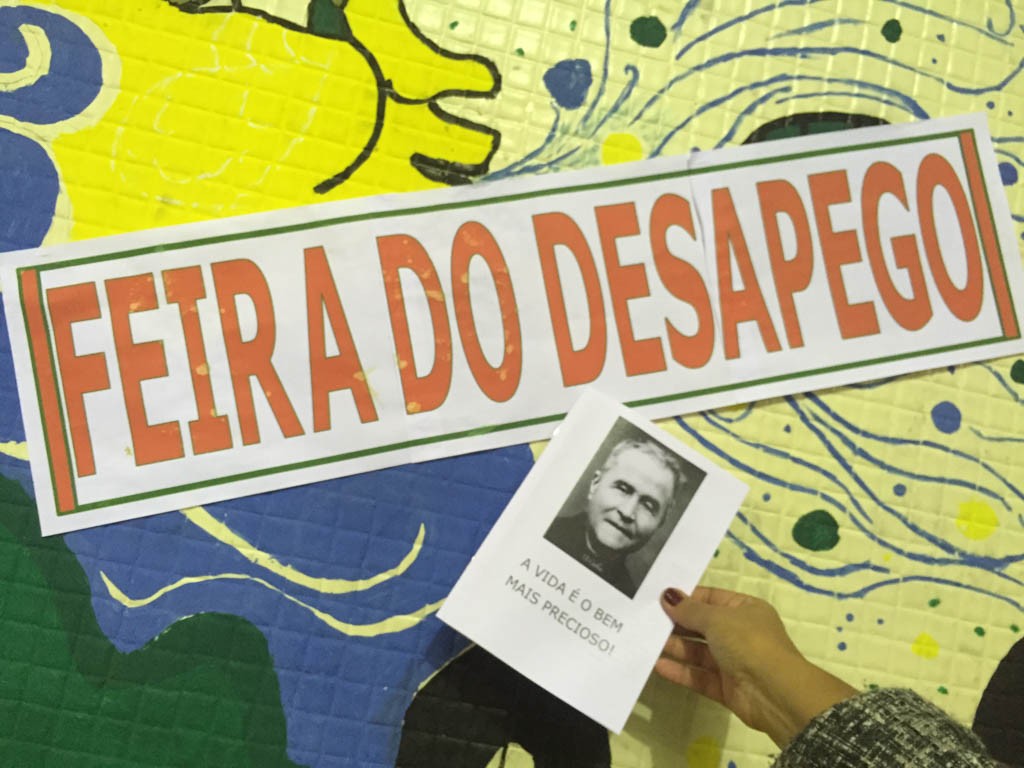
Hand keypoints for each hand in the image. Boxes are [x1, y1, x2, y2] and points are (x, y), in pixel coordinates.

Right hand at [655, 587, 857, 747]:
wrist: (776, 693)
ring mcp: (733, 662)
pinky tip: (658, 666)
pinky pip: (699, 676)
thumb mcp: (718, 619)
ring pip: (698, 652)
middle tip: (646, 620)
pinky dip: (681, 671)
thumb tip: (667, 595)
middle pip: (702, 626)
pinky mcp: (726, 687)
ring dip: (675, 647)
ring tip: (646, 641)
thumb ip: (690, 610)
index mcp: (745, 610)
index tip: (658, 597)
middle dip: (676, 623)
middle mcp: (740, 634)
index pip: (711, 598)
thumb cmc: (749, 643)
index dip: (686, 598)